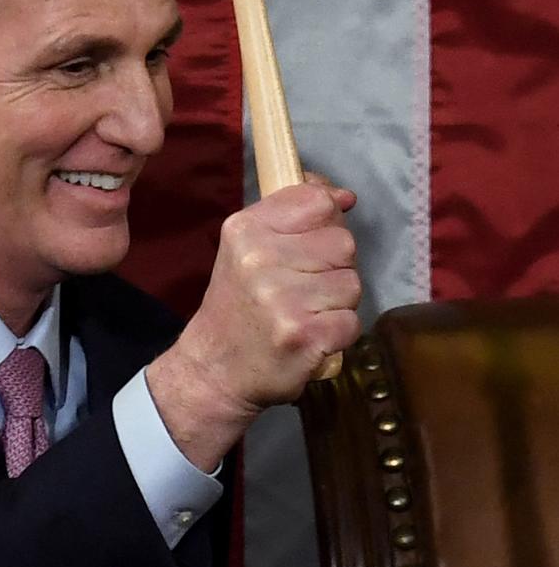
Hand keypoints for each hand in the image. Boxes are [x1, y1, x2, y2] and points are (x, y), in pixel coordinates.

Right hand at [147, 179, 360, 469]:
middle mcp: (260, 259)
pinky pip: (352, 321)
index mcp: (245, 229)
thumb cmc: (237, 305)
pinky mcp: (305, 335)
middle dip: (333, 266)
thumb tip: (343, 196)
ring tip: (303, 313)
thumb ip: (291, 215)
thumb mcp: (247, 248)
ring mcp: (282, 299)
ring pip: (352, 283)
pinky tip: (309, 337)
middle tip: (301, 287)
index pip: (317, 201)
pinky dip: (337, 333)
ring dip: (337, 302)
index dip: (326, 221)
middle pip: (343, 242)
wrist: (214, 369)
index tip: (311, 241)